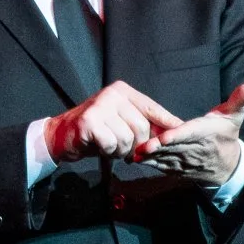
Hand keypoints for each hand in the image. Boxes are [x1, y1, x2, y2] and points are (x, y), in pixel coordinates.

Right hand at [45, 81, 183, 162]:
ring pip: (128, 138)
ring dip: (120, 150)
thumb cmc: (96, 131)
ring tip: (109, 145)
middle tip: (124, 149)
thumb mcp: (122, 121)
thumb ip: (144, 123)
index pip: (153, 108)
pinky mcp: (90, 122)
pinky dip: (108, 151)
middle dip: (136, 145)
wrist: (61, 136)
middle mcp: (112, 94)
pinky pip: (112, 144)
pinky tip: (99, 146)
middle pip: (142, 127)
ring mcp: (100, 106)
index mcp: (123, 91)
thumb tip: (175, 129)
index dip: (168, 123)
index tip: (182, 131)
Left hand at [131, 81, 243, 185]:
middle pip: (173, 148)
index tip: (164, 137)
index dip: (177, 136)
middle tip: (141, 145)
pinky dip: (148, 162)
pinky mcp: (175, 169)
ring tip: (133, 150)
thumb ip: (242, 98)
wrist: (225, 166)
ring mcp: (183, 161)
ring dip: (149, 156)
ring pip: (164, 158)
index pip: (190, 134)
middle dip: (158, 148)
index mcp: (206, 134)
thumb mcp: (236, 115)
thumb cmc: (226, 134)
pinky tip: (133, 156)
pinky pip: (159, 166)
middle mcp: (194, 149)